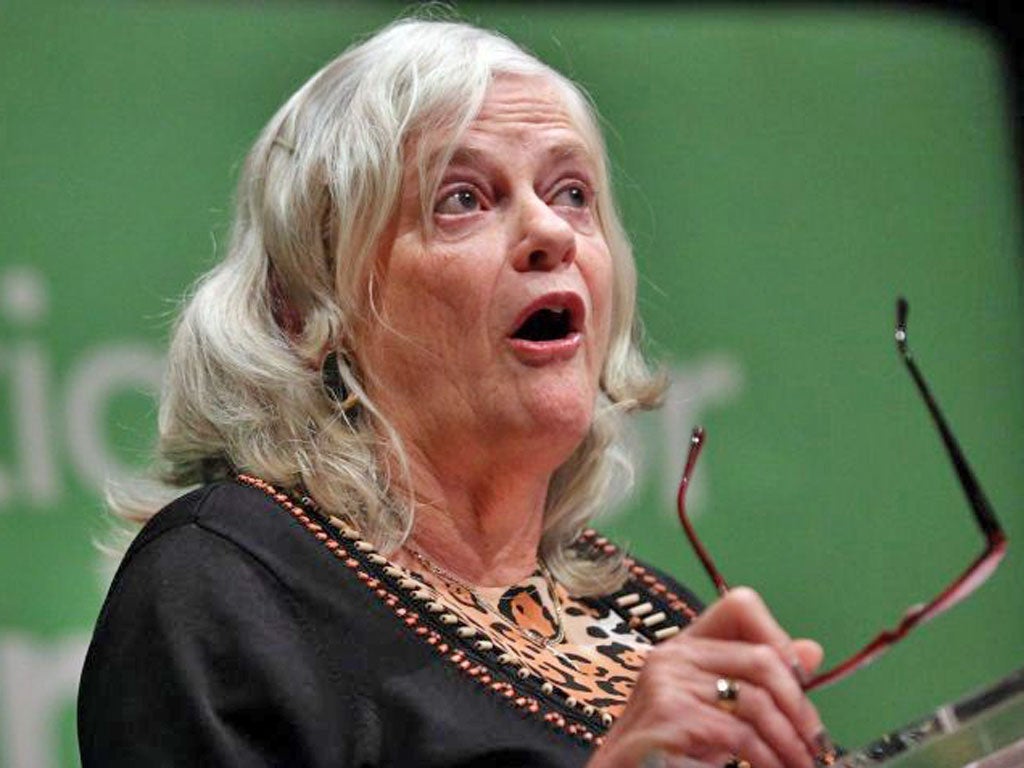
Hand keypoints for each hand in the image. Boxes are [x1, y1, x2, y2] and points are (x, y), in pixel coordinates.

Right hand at [587, 587, 825, 767]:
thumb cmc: (672, 748)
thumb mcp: (716, 708)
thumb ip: (756, 681)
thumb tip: (812, 650)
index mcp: (685, 645)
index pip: (740, 606)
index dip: (778, 637)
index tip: (799, 682)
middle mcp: (673, 654)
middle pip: (761, 659)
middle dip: (798, 706)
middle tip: (814, 742)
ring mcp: (668, 683)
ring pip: (756, 701)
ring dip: (789, 742)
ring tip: (801, 764)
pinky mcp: (671, 716)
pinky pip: (740, 735)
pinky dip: (768, 760)